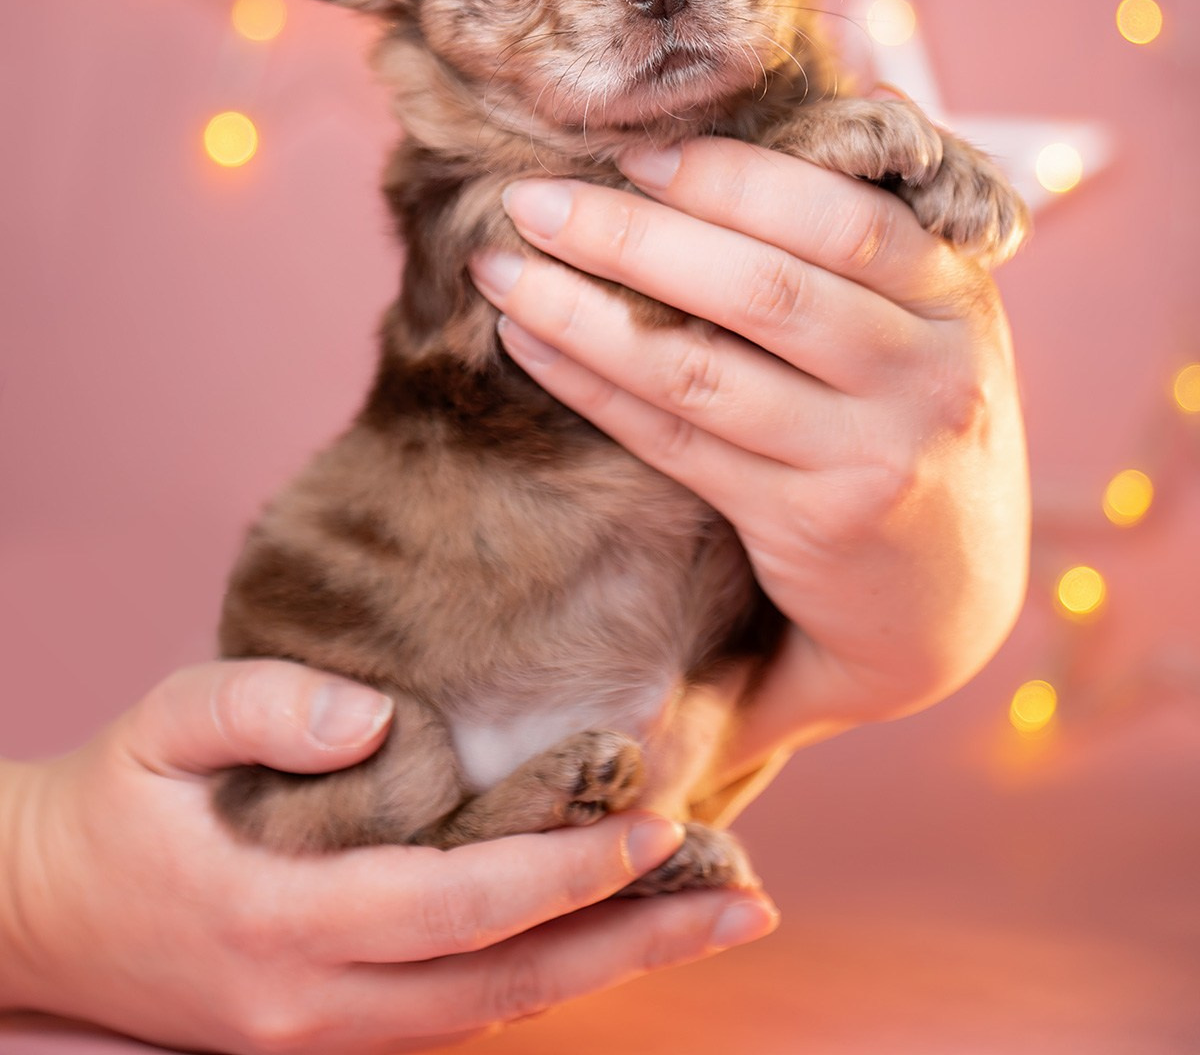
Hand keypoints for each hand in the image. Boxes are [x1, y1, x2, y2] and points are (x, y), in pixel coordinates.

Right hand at [0, 661, 777, 1050]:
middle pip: (506, 987)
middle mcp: (318, 1000)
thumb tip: (381, 718)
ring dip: (608, 969)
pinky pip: (459, 1017)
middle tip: (745, 901)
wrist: (38, 910)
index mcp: (283, 917)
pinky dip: (544, 980)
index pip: (457, 906)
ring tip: (710, 918)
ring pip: (496, 1014)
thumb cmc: (116, 800)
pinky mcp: (329, 1034)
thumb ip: (267, 705)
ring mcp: (324, 1034)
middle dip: (634, 944)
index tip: (654, 824)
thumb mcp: (166, 720)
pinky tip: (607, 940)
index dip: (563, 873)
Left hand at [470, 137, 1029, 776]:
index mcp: (956, 294)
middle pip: (763, 289)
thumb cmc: (915, 411)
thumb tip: (859, 95)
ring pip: (702, 371)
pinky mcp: (807, 524)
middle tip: (532, 197)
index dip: (732, 180)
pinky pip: (676, 442)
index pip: (842, 217)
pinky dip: (593, 385)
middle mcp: (926, 373)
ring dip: (585, 312)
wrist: (948, 594)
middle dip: (632, 236)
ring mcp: (869, 456)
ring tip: (502, 268)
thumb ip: (886, 222)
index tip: (634, 153)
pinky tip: (530, 340)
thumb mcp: (938, 313)